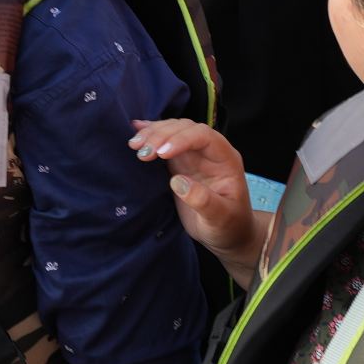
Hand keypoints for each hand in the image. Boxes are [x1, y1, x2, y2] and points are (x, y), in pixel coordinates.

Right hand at [129, 119, 257, 263]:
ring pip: (173, 132)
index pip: (204, 136)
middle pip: (185, 129)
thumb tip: (177, 182)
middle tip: (141, 150)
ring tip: (134, 145)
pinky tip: (135, 132)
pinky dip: (150, 136)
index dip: (182, 139)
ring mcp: (193, 155)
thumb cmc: (228, 226)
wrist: (226, 234)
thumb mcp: (220, 218)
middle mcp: (209, 151)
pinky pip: (164, 143)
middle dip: (162, 135)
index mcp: (225, 159)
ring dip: (152, 134)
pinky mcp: (179, 163)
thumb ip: (203, 200)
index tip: (162, 153)